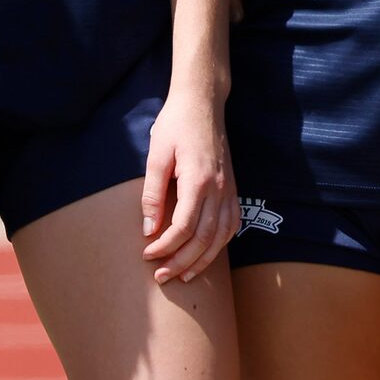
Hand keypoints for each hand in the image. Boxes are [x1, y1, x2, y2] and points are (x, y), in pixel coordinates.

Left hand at [140, 82, 237, 286]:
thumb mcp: (156, 155)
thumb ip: (152, 193)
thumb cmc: (175, 125)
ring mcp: (229, 188)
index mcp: (198, 180)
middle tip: (161, 277)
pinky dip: (221, 243)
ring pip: (222, 236)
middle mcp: (218, 188)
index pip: (183, 228)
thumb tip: (149, 228)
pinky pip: (232, 223)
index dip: (165, 247)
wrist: (203, 102)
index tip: (147, 254)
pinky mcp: (232, 187)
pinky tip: (207, 252)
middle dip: (181, 262)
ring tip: (184, 275)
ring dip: (203, 260)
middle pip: (203, 238)